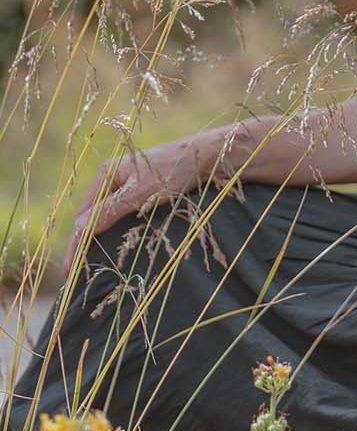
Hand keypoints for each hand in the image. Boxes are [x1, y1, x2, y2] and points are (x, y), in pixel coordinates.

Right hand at [66, 128, 226, 267]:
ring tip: (95, 265)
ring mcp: (130, 182)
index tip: (71, 272)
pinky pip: (125, 213)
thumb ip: (111, 210)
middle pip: (93, 215)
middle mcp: (115, 177)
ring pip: (109, 215)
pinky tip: (119, 245)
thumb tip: (79, 230)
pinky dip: (118, 230)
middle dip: (85, 243)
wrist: (211, 156)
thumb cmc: (176, 170)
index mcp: (107, 174)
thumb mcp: (142, 193)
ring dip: (101, 238)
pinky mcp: (146, 189)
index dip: (76, 244)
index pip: (83, 215)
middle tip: (80, 274)